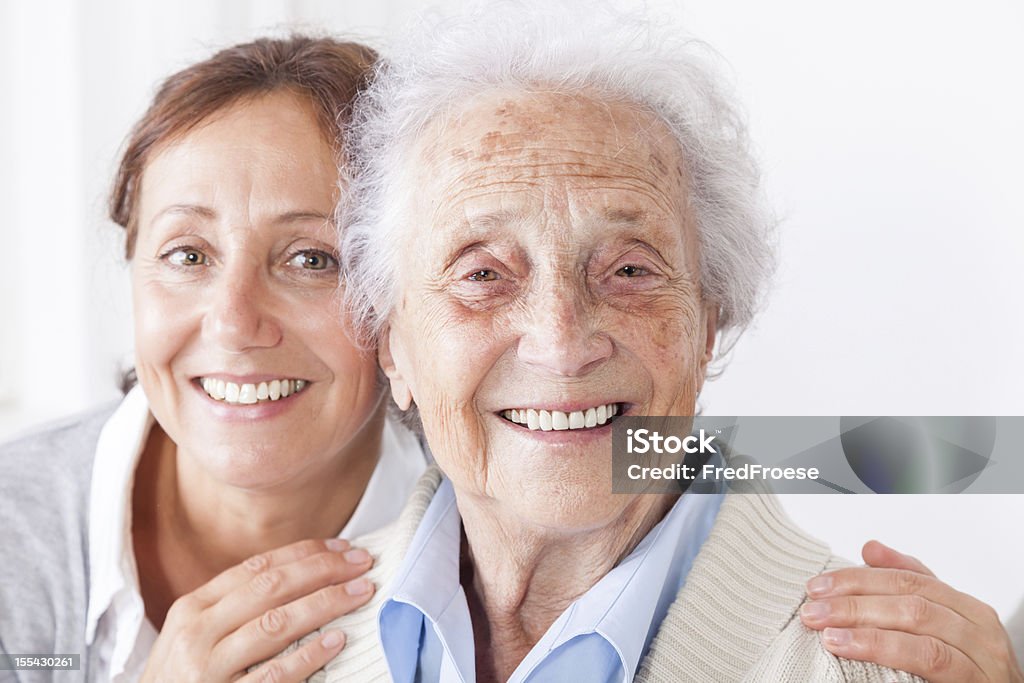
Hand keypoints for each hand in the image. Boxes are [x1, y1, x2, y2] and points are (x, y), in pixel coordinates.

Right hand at [141, 538, 374, 682]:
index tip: (343, 548)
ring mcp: (209, 670)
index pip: (258, 567)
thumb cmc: (181, 681)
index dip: (305, 553)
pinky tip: (336, 641)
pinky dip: (307, 656)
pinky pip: (274, 675)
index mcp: (193, 608)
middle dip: (323, 570)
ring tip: (360, 593)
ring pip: (275, 625)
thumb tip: (302, 576)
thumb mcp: (195, 636)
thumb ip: (236, 607)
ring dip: (325, 603)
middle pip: (271, 588)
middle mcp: (198, 633)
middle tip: (363, 564)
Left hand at [799, 540, 1022, 682]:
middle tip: (814, 606)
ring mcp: (981, 657)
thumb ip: (910, 587)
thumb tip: (870, 548)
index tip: (820, 585)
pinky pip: (930, 659)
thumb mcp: (942, 628)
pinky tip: (854, 648)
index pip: (908, 578)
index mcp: (966, 608)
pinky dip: (886, 649)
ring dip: (865, 624)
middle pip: (909, 598)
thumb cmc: (971, 674)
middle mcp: (978, 627)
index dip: (859, 578)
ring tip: (827, 630)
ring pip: (918, 623)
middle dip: (855, 599)